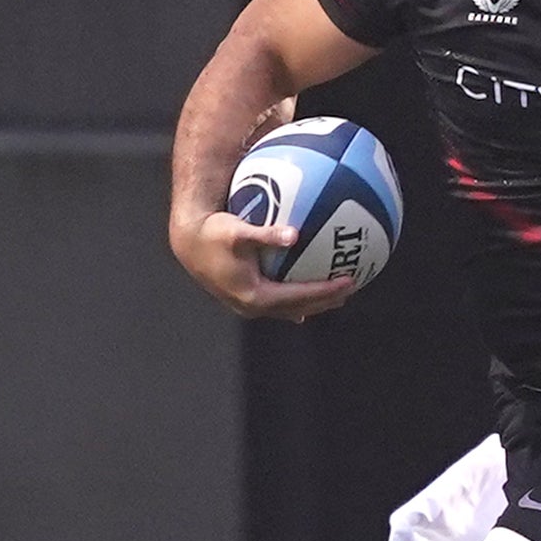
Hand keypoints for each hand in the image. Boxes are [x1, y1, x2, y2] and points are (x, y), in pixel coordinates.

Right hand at [172, 209, 354, 321]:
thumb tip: (293, 234)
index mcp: (255, 295)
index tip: (349, 282)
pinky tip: (311, 296)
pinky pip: (279, 302)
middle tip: (352, 288)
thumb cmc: (213, 234)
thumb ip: (266, 234)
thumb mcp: (238, 231)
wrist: (188, 244)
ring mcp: (248, 306)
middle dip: (327, 299)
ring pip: (290, 309)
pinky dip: (298, 298)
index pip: (300, 297)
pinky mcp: (245, 299)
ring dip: (315, 302)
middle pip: (300, 307)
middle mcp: (253, 306)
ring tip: (339, 294)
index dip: (326, 291)